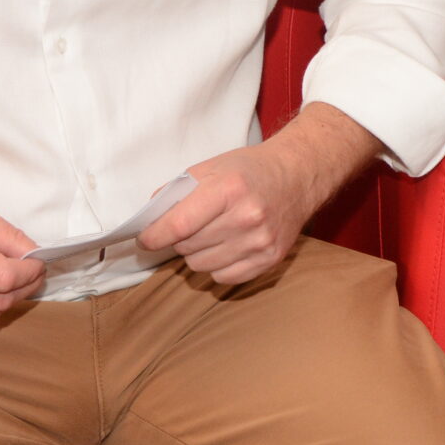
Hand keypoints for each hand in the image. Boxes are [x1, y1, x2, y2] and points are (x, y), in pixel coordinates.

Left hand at [139, 104, 378, 284]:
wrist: (298, 176)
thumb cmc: (250, 170)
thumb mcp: (211, 167)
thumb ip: (178, 191)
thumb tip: (151, 220)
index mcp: (229, 188)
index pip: (179, 224)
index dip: (154, 236)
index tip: (145, 239)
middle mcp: (247, 217)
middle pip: (187, 247)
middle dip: (180, 238)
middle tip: (190, 225)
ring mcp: (260, 241)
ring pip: (201, 265)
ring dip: (197, 253)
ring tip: (211, 234)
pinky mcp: (270, 259)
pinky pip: (224, 277)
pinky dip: (217, 265)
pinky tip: (227, 246)